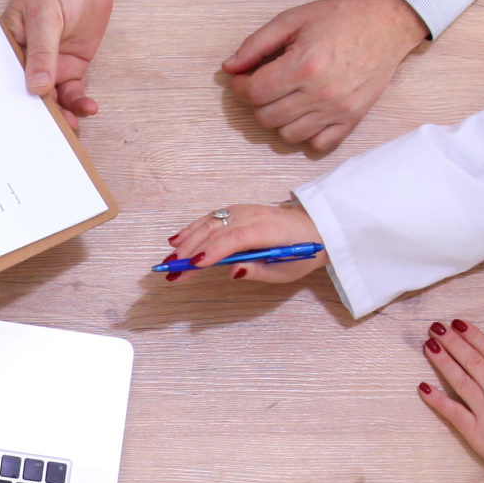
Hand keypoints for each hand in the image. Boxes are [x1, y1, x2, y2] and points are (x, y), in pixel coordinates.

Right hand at [2, 0, 112, 126]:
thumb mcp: (44, 16)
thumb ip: (42, 53)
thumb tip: (37, 87)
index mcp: (9, 46)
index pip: (6, 80)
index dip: (11, 103)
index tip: (19, 125)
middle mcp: (28, 59)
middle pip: (29, 94)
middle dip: (39, 115)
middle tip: (48, 135)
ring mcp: (51, 63)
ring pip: (53, 97)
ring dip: (63, 113)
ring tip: (73, 124)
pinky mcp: (72, 64)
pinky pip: (73, 90)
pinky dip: (80, 102)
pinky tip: (87, 108)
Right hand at [162, 203, 325, 283]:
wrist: (314, 228)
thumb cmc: (300, 252)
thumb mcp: (285, 270)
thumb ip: (258, 271)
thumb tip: (233, 273)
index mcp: (268, 230)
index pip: (236, 238)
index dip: (214, 250)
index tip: (194, 265)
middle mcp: (252, 215)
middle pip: (216, 230)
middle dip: (191, 250)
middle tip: (171, 269)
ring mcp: (243, 210)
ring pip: (209, 222)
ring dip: (187, 239)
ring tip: (169, 258)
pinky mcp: (236, 211)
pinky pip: (211, 218)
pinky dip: (193, 228)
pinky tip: (177, 240)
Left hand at [223, 0, 428, 151]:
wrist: (385, 23)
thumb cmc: (338, 17)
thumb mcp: (292, 19)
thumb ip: (255, 44)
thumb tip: (229, 68)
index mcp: (303, 65)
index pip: (254, 94)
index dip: (240, 87)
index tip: (243, 77)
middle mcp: (321, 93)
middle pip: (266, 118)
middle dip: (256, 102)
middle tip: (264, 84)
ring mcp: (338, 110)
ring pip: (288, 135)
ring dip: (278, 119)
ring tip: (284, 97)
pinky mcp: (353, 119)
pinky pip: (318, 145)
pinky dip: (306, 134)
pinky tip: (305, 113)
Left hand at [418, 319, 483, 480]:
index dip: (474, 336)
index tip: (458, 323)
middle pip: (473, 362)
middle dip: (453, 342)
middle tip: (436, 327)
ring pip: (461, 381)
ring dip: (443, 362)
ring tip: (428, 345)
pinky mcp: (476, 433)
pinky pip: (453, 413)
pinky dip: (438, 400)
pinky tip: (423, 387)